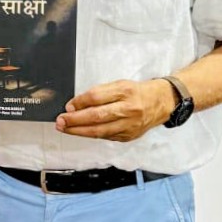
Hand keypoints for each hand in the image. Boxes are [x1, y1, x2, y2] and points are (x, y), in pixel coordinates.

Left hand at [55, 79, 170, 141]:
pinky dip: (91, 134)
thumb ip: (98, 93)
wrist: (161, 103)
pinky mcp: (128, 136)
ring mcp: (129, 126)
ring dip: (78, 131)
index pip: (97, 97)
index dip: (79, 102)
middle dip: (75, 120)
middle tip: (60, 121)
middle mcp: (128, 110)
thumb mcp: (119, 85)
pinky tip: (80, 132)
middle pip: (97, 116)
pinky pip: (106, 136)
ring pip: (99, 131)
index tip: (67, 106)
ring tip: (65, 128)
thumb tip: (75, 105)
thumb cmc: (136, 92)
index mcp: (125, 92)